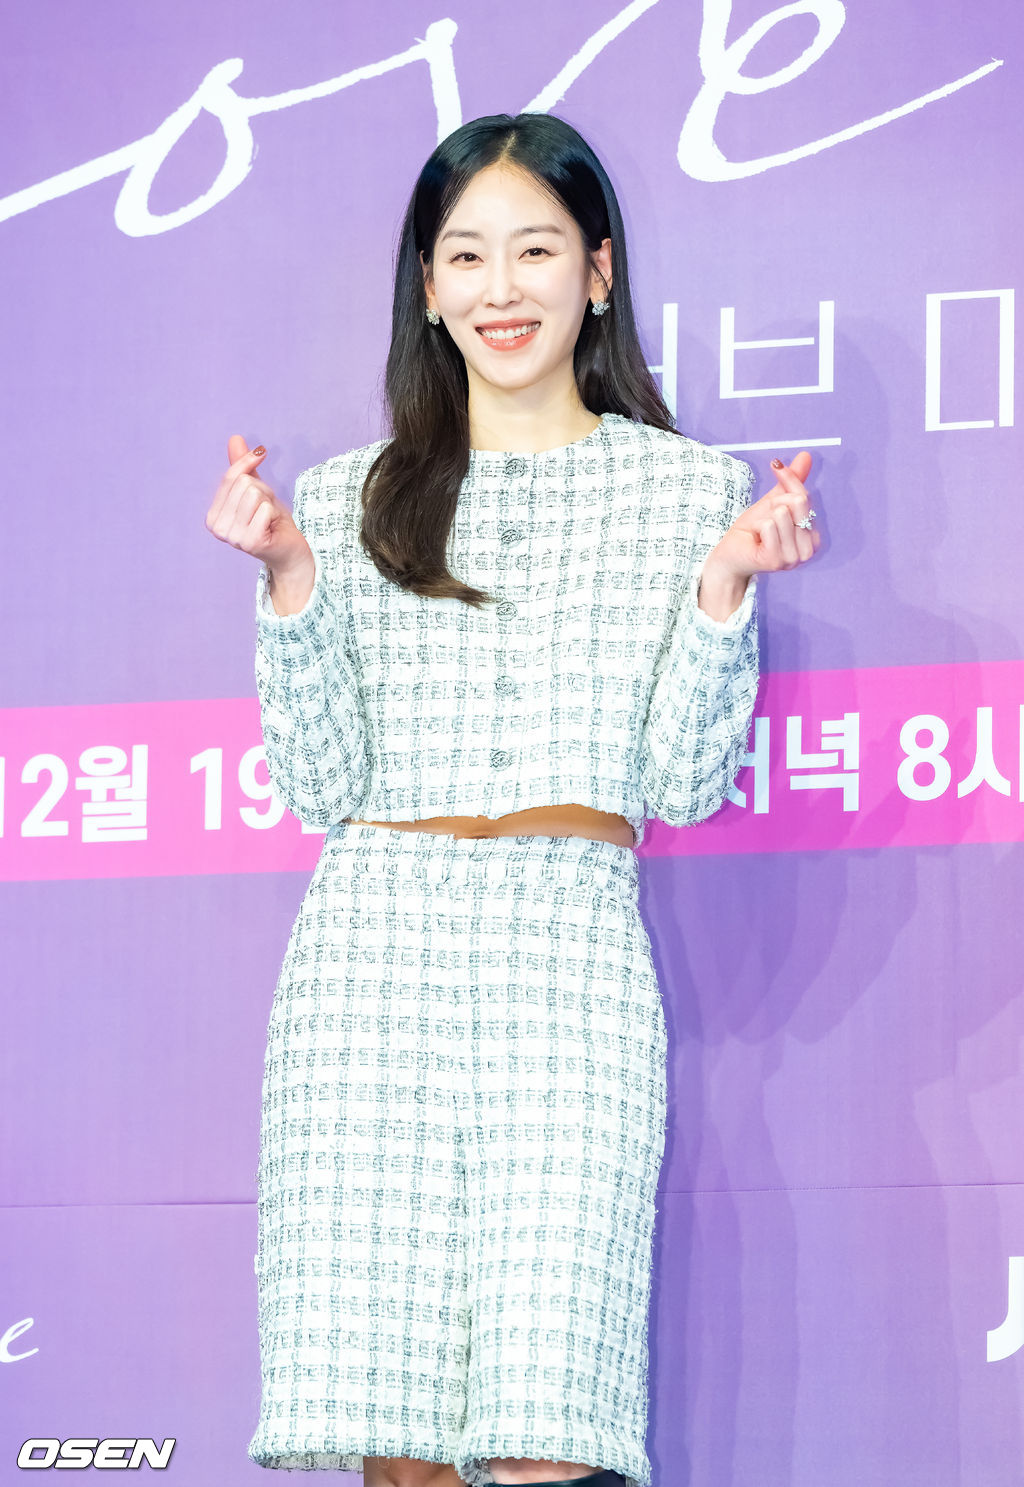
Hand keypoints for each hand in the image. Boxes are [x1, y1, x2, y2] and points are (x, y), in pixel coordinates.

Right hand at [205, 435, 312, 578]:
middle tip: (267, 512)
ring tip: (270, 519)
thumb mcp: (256, 490)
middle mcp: (218, 528)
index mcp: (213, 517)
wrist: (290, 550)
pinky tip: (273, 527)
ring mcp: (232, 537)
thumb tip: (235, 438)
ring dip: (269, 503)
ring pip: (254, 494)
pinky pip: (265, 508)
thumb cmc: (272, 522)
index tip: (262, 467)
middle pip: (244, 484)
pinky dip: (275, 514)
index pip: (231, 477)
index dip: (250, 466)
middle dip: (263, 492)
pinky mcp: (250, 541)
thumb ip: (243, 467)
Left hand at [703, 450, 821, 585]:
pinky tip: (755, 540)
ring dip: (763, 519)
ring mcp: (793, 558)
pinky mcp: (776, 561)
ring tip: (759, 534)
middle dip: (773, 505)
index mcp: (812, 537)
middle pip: (797, 503)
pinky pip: (769, 525)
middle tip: (763, 521)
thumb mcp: (773, 502)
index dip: (788, 479)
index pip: (804, 496)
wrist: (729, 555)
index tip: (775, 465)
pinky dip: (757, 527)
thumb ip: (791, 482)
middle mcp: (808, 550)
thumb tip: (806, 455)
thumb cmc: (752, 531)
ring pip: (781, 513)